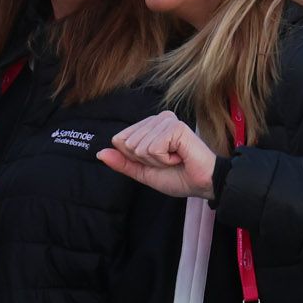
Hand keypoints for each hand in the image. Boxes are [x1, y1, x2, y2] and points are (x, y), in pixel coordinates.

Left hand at [97, 113, 216, 199]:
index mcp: (149, 125)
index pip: (119, 140)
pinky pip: (152, 148)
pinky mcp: (175, 126)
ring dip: (156, 161)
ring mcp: (166, 120)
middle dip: (146, 160)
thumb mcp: (143, 172)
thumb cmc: (178, 176)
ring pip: (139, 147)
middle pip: (127, 144)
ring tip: (174, 158)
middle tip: (168, 161)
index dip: (135, 158)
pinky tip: (179, 156)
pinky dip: (164, 159)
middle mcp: (157, 118)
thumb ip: (123, 162)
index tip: (157, 161)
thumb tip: (100, 153)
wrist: (202, 184)